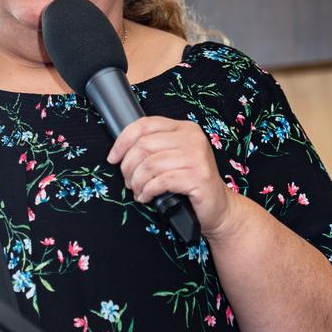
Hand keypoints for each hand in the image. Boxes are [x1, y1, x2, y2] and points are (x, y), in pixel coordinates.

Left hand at [106, 116, 236, 238]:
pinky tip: (146, 197)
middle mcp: (192, 138)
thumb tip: (120, 152)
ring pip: (150, 165)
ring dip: (137, 181)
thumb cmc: (190, 183)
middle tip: (128, 181)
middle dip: (128, 166)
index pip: (144, 125)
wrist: (217, 207)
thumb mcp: (172, 158)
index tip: (113, 158)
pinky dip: (148, 191)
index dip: (122, 141)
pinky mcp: (198, 177)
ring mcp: (197, 157)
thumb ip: (153, 148)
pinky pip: (161, 181)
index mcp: (184, 128)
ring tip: (138, 191)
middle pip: (144, 145)